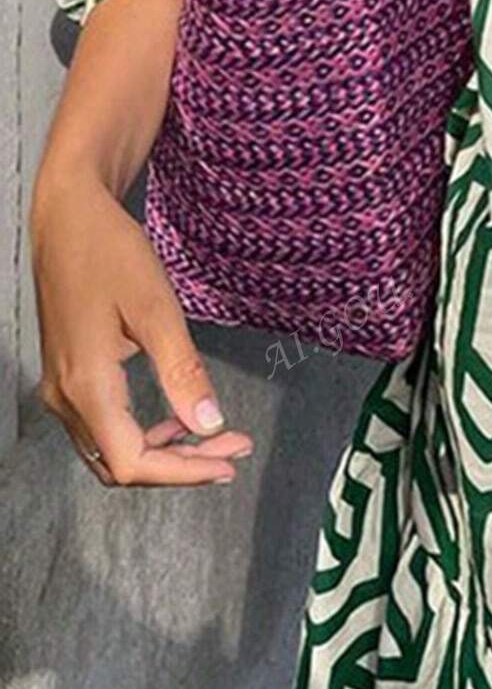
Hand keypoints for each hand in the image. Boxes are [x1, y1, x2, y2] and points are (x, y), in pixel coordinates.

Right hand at [31, 169, 252, 487]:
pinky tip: (177, 419)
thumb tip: (209, 422)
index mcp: (85, 383)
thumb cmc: (108, 252)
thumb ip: (182, 371)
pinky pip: (103, 426)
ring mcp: (61, 387)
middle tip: (233, 448)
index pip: (132, 461)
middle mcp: (65, 395)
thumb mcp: (156, 308)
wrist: (68, 216)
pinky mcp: (68, 375)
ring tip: (216, 438)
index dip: (183, 472)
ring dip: (164, 452)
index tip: (228, 462)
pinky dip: (143, 433)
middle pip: (122, 463)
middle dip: (180, 465)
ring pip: (112, 449)